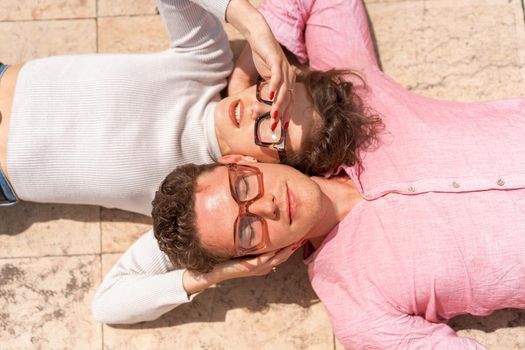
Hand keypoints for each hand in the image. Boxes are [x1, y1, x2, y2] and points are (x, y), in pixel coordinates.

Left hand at [216, 244, 297, 279]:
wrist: (219, 272)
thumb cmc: (230, 262)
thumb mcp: (246, 255)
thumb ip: (254, 248)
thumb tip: (260, 237)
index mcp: (264, 266)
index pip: (281, 257)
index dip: (290, 248)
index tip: (298, 237)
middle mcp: (264, 268)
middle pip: (283, 257)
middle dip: (292, 247)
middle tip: (301, 237)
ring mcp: (259, 268)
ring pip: (277, 258)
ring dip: (286, 250)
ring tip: (294, 240)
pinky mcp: (252, 266)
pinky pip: (266, 258)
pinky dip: (273, 252)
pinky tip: (278, 246)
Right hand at [225, 0, 295, 125]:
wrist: (260, 36)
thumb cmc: (263, 58)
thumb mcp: (267, 77)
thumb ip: (269, 89)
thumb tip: (266, 104)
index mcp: (289, 81)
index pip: (289, 101)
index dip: (286, 115)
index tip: (281, 128)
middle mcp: (290, 76)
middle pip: (288, 98)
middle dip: (282, 114)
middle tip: (275, 127)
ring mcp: (285, 68)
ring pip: (284, 90)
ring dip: (278, 104)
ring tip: (274, 115)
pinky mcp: (276, 60)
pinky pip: (277, 76)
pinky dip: (274, 86)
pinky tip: (269, 95)